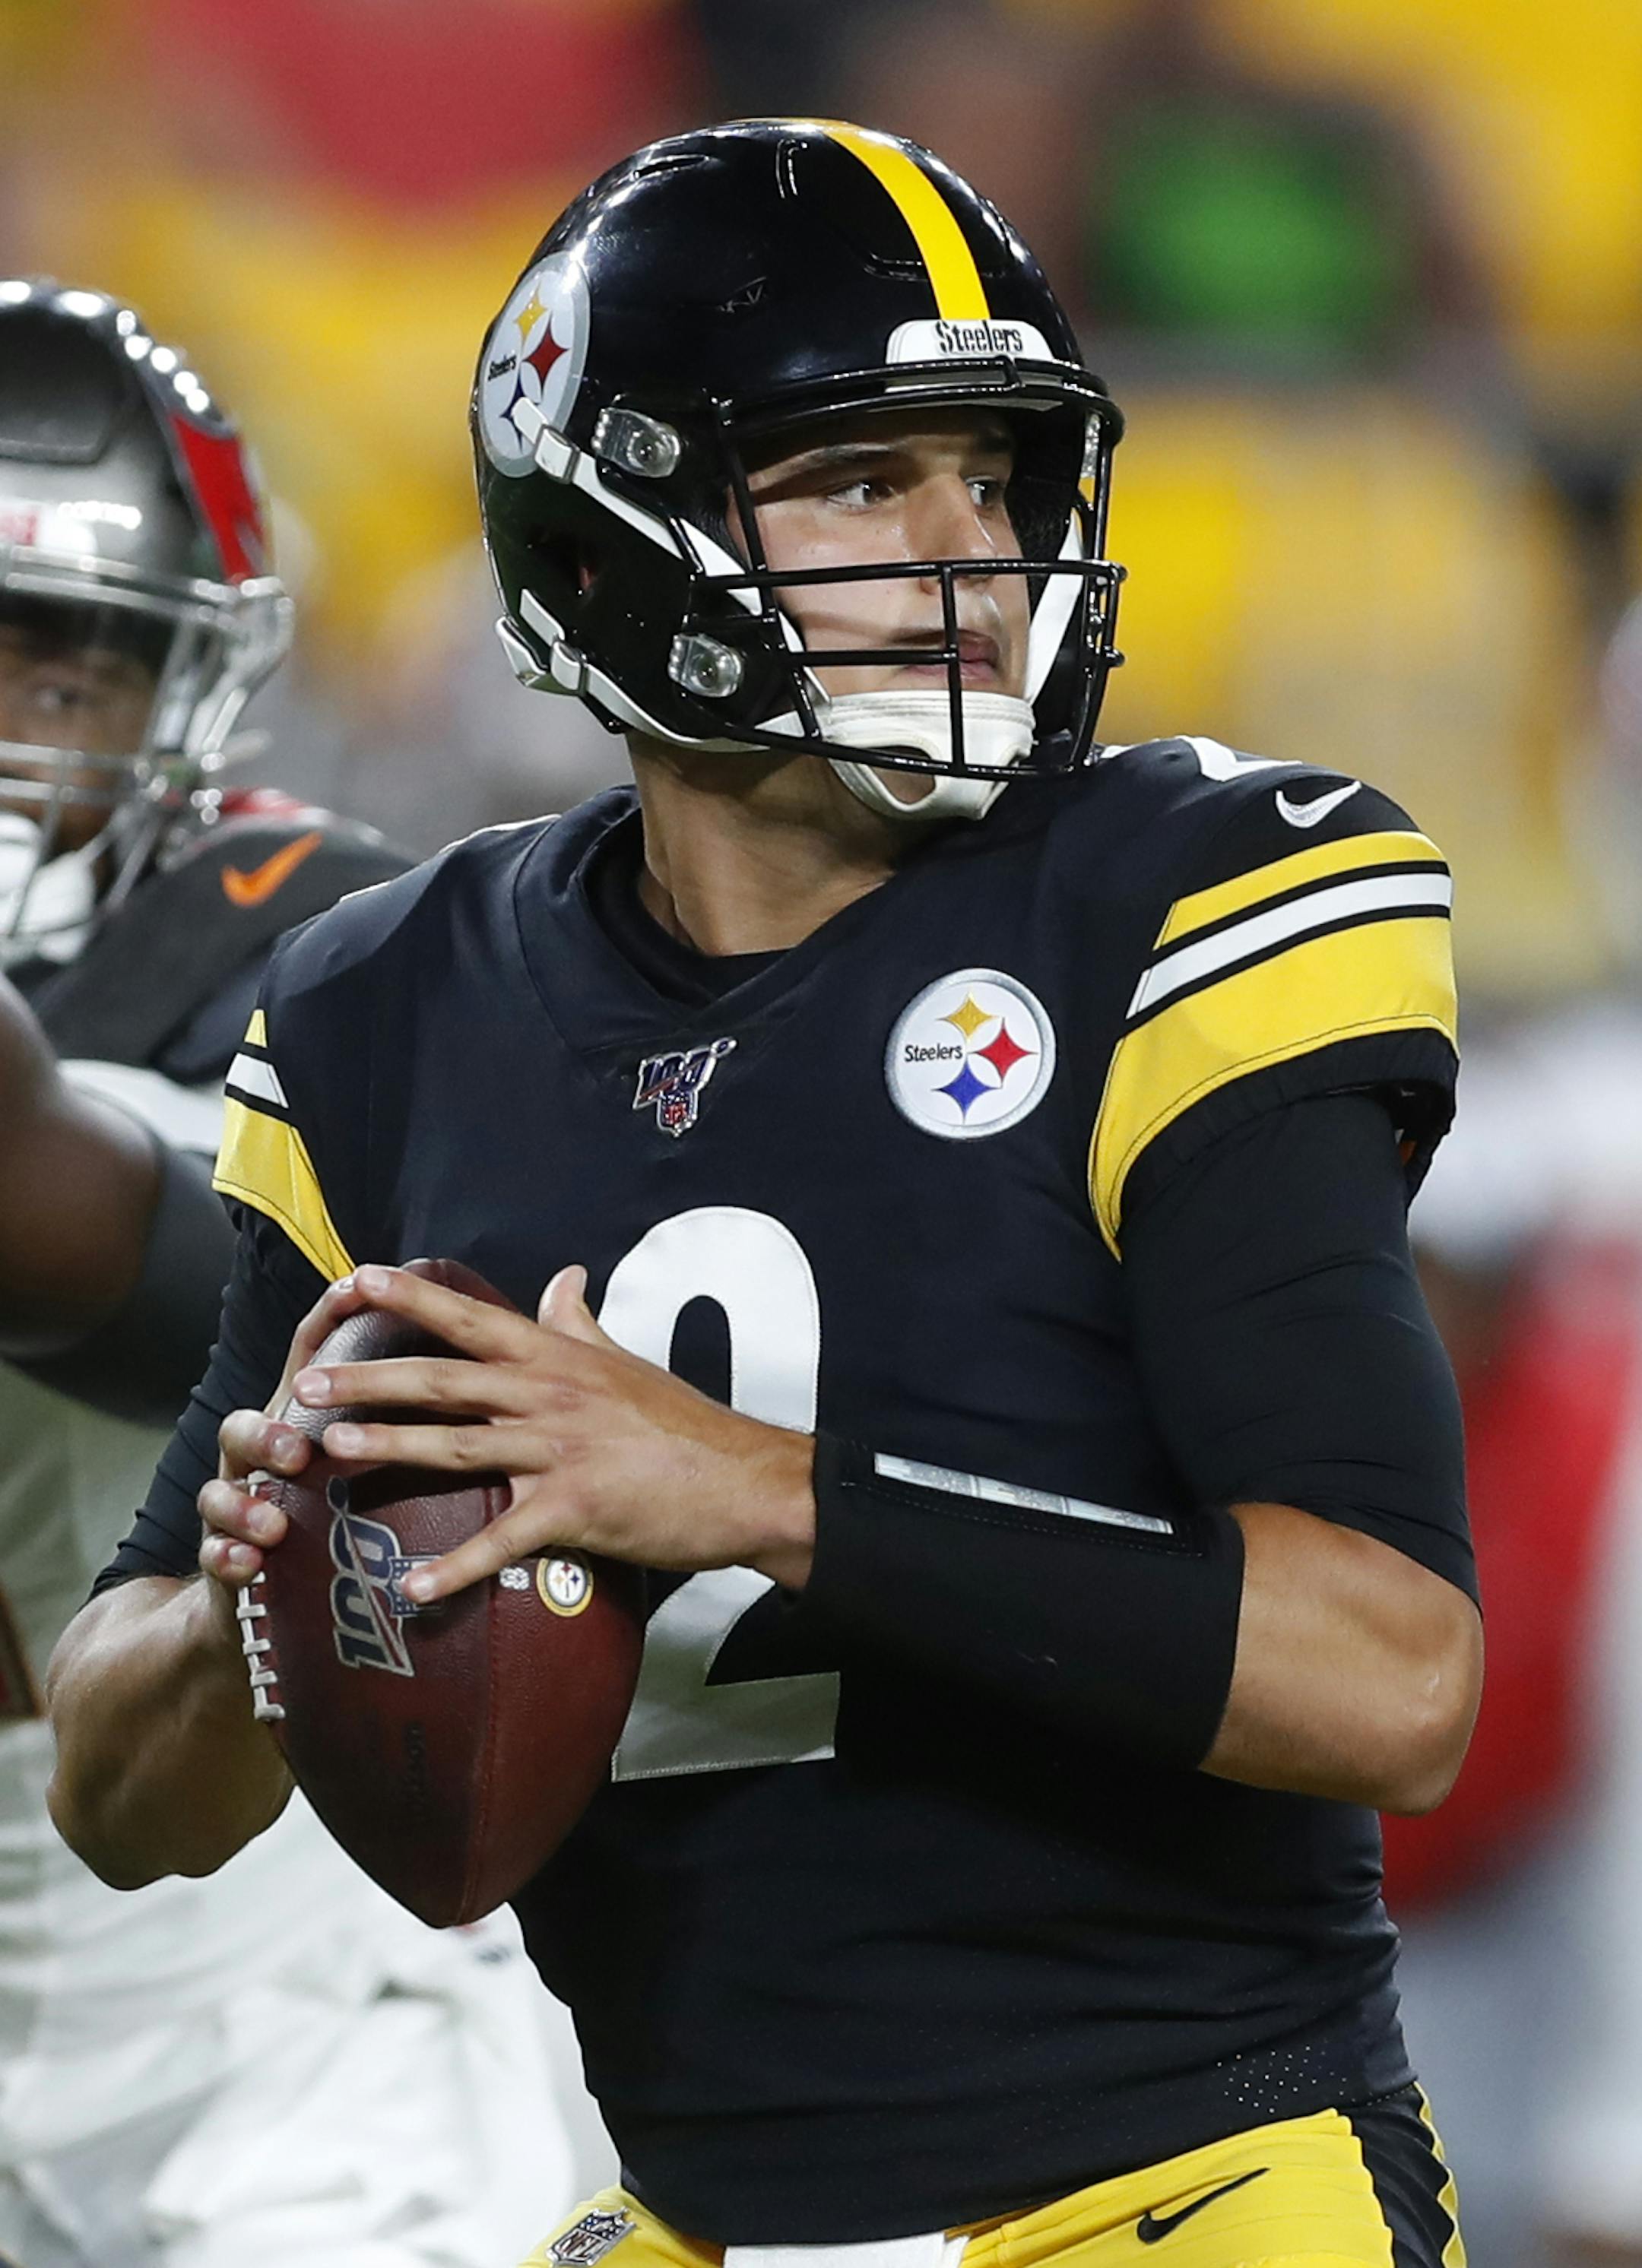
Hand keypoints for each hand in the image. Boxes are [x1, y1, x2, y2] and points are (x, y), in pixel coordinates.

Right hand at [196, 1273, 379, 1617]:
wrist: (263, 1594)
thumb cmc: (325, 1508)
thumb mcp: (362, 1454)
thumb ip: (404, 1410)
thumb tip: (475, 1361)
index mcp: (298, 1421)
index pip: (308, 1359)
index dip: (327, 1319)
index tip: (357, 1287)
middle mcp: (258, 1457)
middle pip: (244, 1425)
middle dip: (265, 1434)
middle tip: (296, 1450)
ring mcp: (236, 1504)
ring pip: (220, 1492)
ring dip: (242, 1505)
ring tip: (271, 1526)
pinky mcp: (225, 1558)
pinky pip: (214, 1554)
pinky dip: (226, 1557)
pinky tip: (244, 1562)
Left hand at [275, 1262, 814, 1602]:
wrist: (744, 1482)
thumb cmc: (685, 1424)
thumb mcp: (627, 1363)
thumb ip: (582, 1324)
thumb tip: (564, 1278)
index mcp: (558, 1358)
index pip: (472, 1319)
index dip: (412, 1298)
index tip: (357, 1279)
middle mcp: (549, 1396)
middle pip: (445, 1380)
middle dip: (371, 1378)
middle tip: (307, 1380)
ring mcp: (559, 1452)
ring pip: (458, 1446)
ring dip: (389, 1449)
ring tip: (331, 1451)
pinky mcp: (575, 1510)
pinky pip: (502, 1539)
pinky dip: (454, 1568)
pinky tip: (409, 1586)